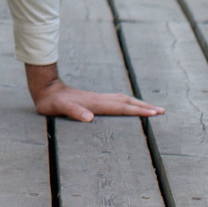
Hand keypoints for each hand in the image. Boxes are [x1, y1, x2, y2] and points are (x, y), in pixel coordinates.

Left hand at [26, 64, 163, 121]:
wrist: (45, 89)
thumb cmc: (52, 102)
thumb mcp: (59, 108)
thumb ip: (74, 112)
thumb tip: (90, 118)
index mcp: (96, 103)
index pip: (122, 108)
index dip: (138, 111)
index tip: (154, 113)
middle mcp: (99, 99)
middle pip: (127, 102)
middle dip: (145, 106)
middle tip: (162, 111)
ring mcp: (98, 98)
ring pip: (123, 100)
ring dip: (138, 103)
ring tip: (153, 108)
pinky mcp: (94, 99)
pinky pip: (117, 100)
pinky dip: (128, 103)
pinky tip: (130, 106)